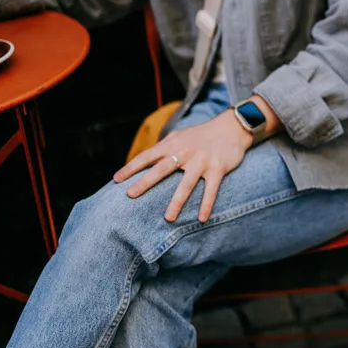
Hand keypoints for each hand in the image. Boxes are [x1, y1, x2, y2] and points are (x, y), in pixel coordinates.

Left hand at [114, 107, 267, 222]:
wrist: (231, 128)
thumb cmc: (201, 136)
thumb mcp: (180, 137)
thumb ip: (163, 148)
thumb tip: (142, 162)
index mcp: (173, 144)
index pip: (147, 156)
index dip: (131, 167)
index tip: (116, 180)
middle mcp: (185, 152)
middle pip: (163, 168)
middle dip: (146, 181)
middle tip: (131, 194)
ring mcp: (202, 161)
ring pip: (187, 183)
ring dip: (177, 201)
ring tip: (168, 218)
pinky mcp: (218, 168)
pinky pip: (211, 189)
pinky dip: (206, 204)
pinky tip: (202, 219)